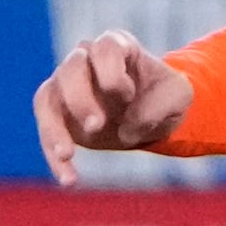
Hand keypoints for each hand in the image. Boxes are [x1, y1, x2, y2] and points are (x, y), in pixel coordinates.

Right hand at [34, 28, 193, 177]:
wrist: (156, 115)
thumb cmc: (167, 96)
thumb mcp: (179, 97)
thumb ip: (159, 106)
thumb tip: (125, 130)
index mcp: (116, 46)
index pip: (104, 49)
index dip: (112, 73)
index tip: (127, 95)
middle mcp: (85, 61)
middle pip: (70, 69)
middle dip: (80, 98)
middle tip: (97, 126)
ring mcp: (66, 86)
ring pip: (47, 98)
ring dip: (53, 128)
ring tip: (67, 155)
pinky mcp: (59, 115)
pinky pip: (46, 131)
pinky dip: (53, 156)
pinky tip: (68, 179)